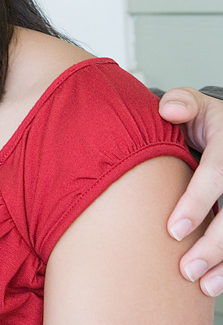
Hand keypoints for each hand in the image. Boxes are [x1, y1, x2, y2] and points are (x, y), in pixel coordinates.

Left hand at [160, 87, 222, 294]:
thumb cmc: (203, 122)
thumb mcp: (194, 105)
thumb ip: (180, 103)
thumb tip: (170, 110)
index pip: (217, 175)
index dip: (196, 203)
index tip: (172, 230)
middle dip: (214, 244)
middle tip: (185, 268)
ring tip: (202, 285)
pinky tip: (215, 285)